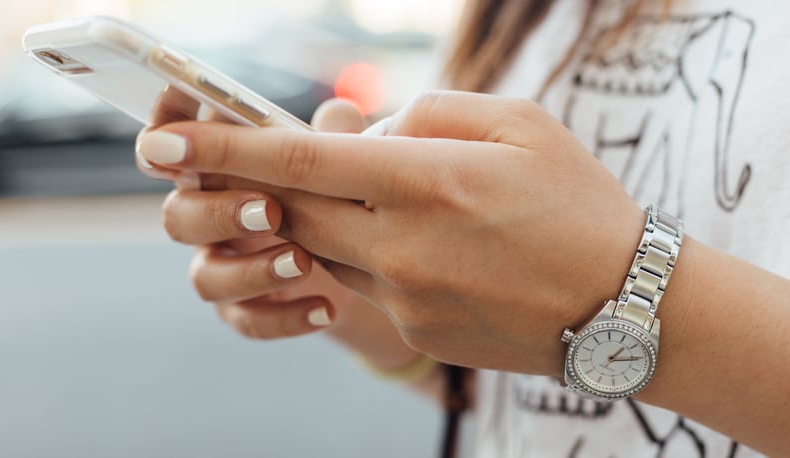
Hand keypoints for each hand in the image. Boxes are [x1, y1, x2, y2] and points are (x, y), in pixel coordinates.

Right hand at [136, 98, 422, 370]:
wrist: (364, 263)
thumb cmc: (336, 192)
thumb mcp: (342, 160)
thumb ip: (335, 136)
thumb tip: (341, 113)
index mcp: (219, 167)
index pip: (170, 147)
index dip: (162, 137)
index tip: (175, 137)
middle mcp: (209, 216)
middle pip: (178, 216)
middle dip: (218, 213)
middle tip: (271, 210)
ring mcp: (223, 266)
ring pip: (205, 277)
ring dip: (251, 270)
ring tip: (304, 262)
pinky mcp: (244, 309)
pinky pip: (246, 320)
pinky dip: (285, 317)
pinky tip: (326, 308)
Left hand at [137, 91, 645, 375]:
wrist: (625, 307)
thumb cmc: (580, 203)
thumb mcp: (519, 123)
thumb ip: (429, 113)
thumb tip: (365, 129)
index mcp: (429, 180)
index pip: (301, 159)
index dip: (224, 148)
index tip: (164, 143)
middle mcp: (404, 244)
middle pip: (294, 208)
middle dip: (261, 183)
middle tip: (252, 162)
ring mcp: (406, 296)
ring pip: (324, 247)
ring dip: (326, 216)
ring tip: (385, 196)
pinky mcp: (414, 329)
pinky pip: (364, 282)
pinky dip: (369, 251)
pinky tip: (425, 243)